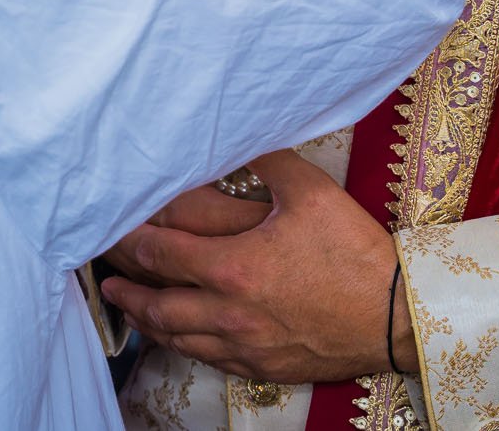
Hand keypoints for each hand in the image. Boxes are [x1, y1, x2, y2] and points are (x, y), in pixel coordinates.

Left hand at [98, 150, 410, 383]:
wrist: (395, 316)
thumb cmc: (354, 254)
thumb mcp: (313, 192)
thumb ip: (269, 160)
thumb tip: (243, 135)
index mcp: (233, 267)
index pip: (162, 253)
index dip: (130, 241)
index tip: (112, 230)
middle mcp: (228, 311)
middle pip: (157, 301)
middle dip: (125, 283)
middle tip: (104, 270)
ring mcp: (243, 343)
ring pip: (176, 335)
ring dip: (144, 318)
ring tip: (124, 302)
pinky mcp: (259, 364)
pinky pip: (205, 357)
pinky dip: (179, 343)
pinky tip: (174, 333)